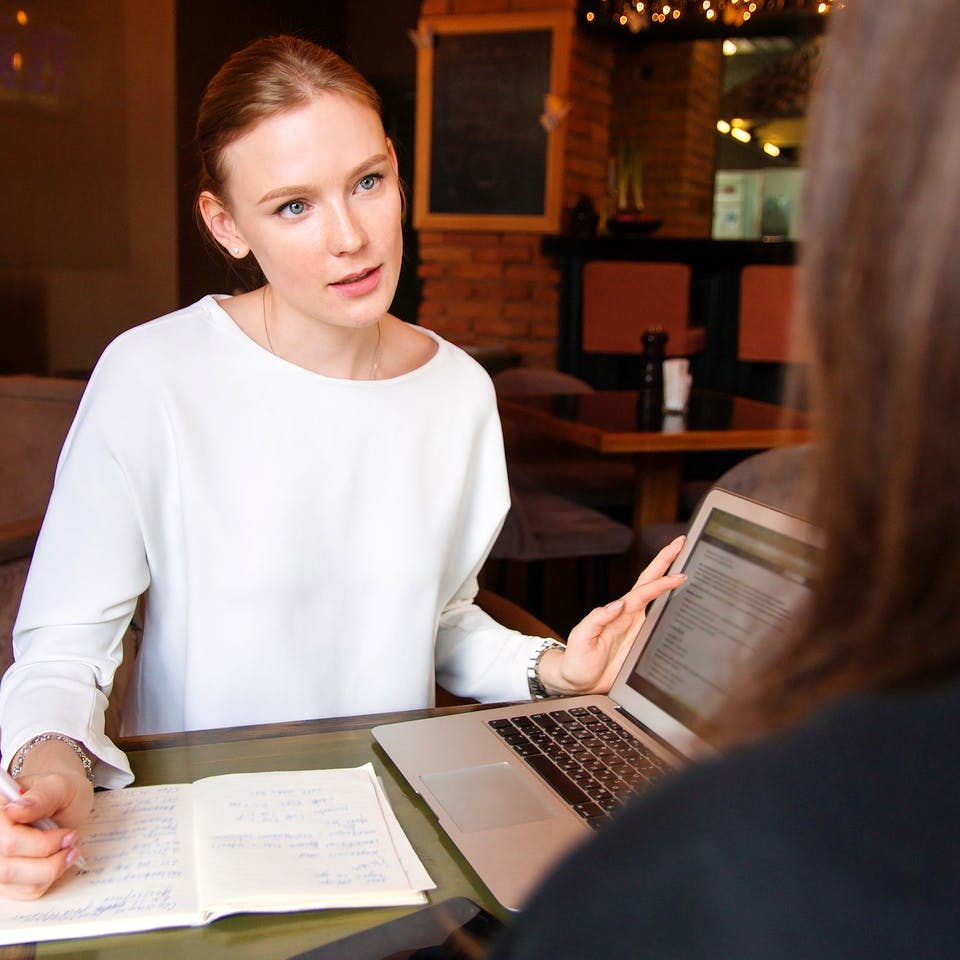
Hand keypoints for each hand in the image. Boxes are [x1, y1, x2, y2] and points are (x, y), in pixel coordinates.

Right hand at [0, 745, 93, 899]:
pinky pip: (22, 891)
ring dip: (48, 871)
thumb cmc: (59, 790)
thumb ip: (41, 797)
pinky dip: (45, 880)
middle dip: (48, 861)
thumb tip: (16, 809)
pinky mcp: (4, 877)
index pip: (9, 841)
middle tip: (71, 843)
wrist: (60, 797)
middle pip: (7, 869)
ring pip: (13, 883)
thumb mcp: (59, 786)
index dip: (43, 844)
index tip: (69, 835)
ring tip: (67, 851)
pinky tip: (55, 860)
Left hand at [538, 536, 686, 696]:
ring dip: (671, 580)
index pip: (643, 591)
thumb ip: (596, 620)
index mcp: (618, 612)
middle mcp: (630, 616)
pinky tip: (687, 602)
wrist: (578, 682)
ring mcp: (638, 628)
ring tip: (689, 564)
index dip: (660, 582)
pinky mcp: (643, 643)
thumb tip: (617, 604)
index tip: (678, 575)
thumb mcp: (581, 638)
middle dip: (666, 562)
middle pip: (651, 584)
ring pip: (659, 600)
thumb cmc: (577, 660)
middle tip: (681, 544)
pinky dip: (674, 609)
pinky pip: (661, 623)